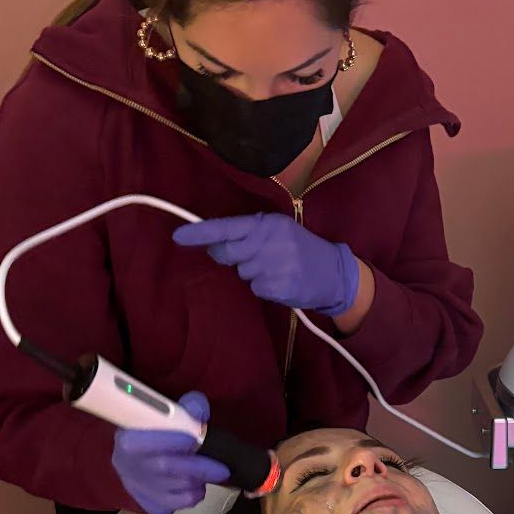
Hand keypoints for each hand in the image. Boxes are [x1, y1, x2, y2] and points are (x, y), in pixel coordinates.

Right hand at [111, 392, 230, 513]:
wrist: (142, 458)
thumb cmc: (159, 431)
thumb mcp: (170, 412)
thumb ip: (188, 406)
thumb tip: (199, 411)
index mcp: (127, 438)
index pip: (142, 441)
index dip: (170, 440)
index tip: (194, 439)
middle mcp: (128, 465)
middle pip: (166, 467)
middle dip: (199, 467)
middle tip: (222, 469)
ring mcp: (139, 487)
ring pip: (176, 486)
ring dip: (198, 480)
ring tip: (205, 471)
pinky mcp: (151, 503)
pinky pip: (180, 502)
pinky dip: (194, 494)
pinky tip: (196, 484)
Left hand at [173, 213, 360, 316]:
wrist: (334, 274)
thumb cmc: (302, 250)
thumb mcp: (280, 231)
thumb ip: (250, 234)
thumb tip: (214, 245)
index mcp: (268, 224)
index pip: (227, 227)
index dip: (200, 233)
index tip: (178, 237)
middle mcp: (269, 242)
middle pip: (228, 253)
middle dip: (229, 256)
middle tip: (249, 256)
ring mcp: (274, 266)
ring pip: (242, 273)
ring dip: (253, 273)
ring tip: (277, 268)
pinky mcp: (278, 287)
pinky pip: (256, 289)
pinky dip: (265, 288)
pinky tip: (282, 281)